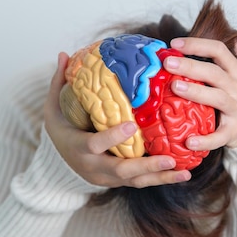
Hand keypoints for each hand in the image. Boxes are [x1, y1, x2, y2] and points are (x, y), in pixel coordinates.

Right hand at [43, 52, 191, 187]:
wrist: (56, 164)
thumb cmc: (59, 131)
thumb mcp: (53, 109)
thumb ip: (58, 83)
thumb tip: (64, 54)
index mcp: (79, 147)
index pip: (95, 144)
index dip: (112, 137)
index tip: (131, 125)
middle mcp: (94, 167)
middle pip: (122, 170)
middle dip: (147, 167)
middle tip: (170, 159)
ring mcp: (107, 178)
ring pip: (135, 181)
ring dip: (161, 177)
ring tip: (184, 171)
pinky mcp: (118, 182)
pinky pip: (141, 182)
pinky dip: (161, 179)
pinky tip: (182, 173)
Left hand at [164, 38, 236, 149]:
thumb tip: (234, 39)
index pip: (218, 51)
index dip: (197, 44)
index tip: (175, 43)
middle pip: (214, 72)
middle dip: (190, 65)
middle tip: (168, 62)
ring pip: (216, 98)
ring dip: (195, 92)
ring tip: (175, 86)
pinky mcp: (233, 131)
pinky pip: (218, 136)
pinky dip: (205, 140)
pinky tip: (189, 141)